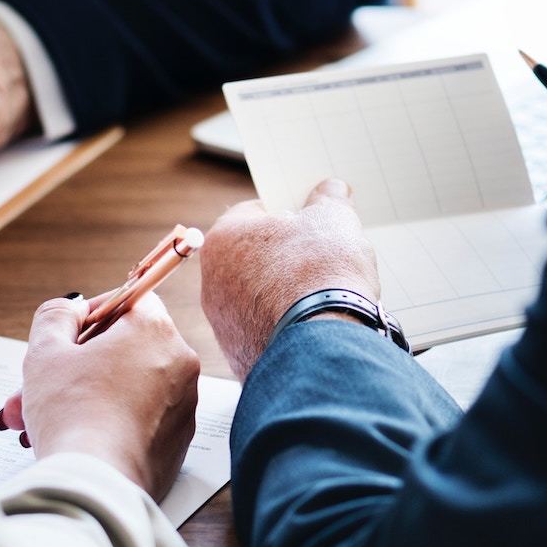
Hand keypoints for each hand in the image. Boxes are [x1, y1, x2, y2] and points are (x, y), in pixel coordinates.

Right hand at [0, 293, 200, 503]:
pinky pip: (140, 419)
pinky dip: (109, 421)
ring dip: (85, 395)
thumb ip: (56, 316)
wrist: (96, 485)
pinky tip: (72, 437)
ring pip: (127, 387)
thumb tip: (72, 308)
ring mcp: (183, 405)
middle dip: (76, 365)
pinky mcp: (178, 442)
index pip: (129, 300)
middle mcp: (180, 363)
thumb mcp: (46, 352)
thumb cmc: (71, 414)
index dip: (92, 313)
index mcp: (154, 330)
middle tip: (39, 383)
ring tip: (38, 419)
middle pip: (124, 349)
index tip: (67, 335)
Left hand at [201, 178, 379, 379]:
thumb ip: (330, 199)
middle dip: (286, 254)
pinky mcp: (239, 356)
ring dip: (285, 292)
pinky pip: (264, 330)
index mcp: (223, 238)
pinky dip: (286, 326)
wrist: (322, 347)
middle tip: (320, 256)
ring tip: (322, 293)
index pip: (255, 212)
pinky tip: (314, 324)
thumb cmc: (321, 274)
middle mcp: (212, 282)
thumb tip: (332, 190)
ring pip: (258, 296)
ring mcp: (223, 324)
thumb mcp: (334, 219)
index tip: (311, 220)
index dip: (288, 212)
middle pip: (254, 256)